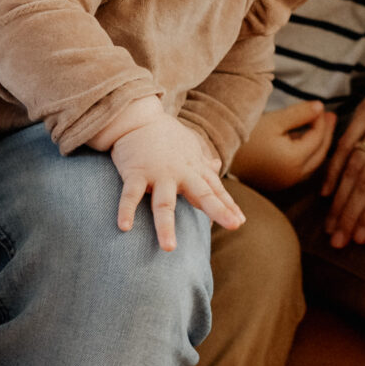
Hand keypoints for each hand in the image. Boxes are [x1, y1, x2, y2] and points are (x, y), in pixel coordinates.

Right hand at [108, 110, 244, 251]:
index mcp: (193, 169)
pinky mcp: (135, 173)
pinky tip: (124, 228)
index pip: (214, 189)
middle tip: (233, 226)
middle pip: (201, 194)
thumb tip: (217, 165)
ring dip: (166, 225)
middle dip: (218, 209)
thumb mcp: (187, 145)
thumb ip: (202, 160)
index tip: (240, 221)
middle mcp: (179, 173)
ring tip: (169, 248)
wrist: (136, 117)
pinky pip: (130, 195)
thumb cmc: (163, 135)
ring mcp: (157, 174)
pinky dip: (126, 210)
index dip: (228, 205)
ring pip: (163, 203)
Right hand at [231, 101, 335, 191]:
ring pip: (314, 162)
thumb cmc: (246, 138)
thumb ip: (300, 114)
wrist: (220, 157)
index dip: (321, 121)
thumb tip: (321, 107)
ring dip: (320, 145)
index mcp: (294, 160)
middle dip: (326, 133)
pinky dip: (309, 154)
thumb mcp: (274, 121)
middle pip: (320, 153)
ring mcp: (287, 182)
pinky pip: (303, 168)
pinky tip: (307, 141)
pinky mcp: (280, 183)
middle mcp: (294, 175)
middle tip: (330, 116)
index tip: (322, 107)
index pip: (317, 138)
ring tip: (321, 127)